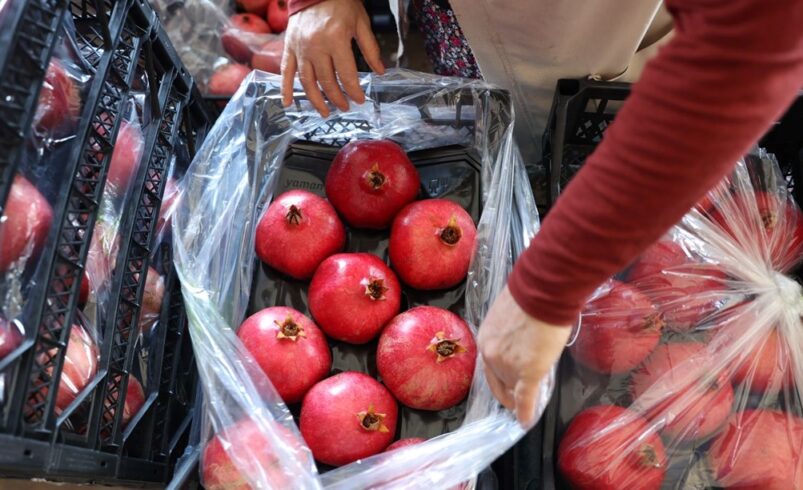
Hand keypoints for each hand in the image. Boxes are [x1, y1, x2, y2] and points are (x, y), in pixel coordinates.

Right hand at [281, 0, 384, 116]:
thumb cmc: (340, 2)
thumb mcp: (361, 22)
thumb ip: (370, 49)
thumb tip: (379, 71)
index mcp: (336, 40)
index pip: (346, 75)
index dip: (354, 91)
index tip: (360, 100)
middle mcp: (316, 47)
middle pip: (326, 82)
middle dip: (337, 98)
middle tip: (345, 107)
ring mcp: (300, 48)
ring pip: (307, 81)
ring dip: (316, 100)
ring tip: (325, 112)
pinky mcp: (289, 47)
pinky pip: (286, 71)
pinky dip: (286, 89)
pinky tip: (288, 103)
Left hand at [478, 286, 571, 427]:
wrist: (543, 292)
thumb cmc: (531, 297)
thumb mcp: (509, 315)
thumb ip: (509, 333)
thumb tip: (520, 339)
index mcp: (485, 339)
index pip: (489, 366)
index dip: (499, 379)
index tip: (505, 387)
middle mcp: (490, 354)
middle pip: (499, 379)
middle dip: (508, 391)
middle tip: (516, 400)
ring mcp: (507, 365)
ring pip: (513, 387)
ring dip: (521, 396)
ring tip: (527, 406)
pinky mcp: (527, 372)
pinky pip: (525, 398)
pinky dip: (526, 412)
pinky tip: (526, 421)